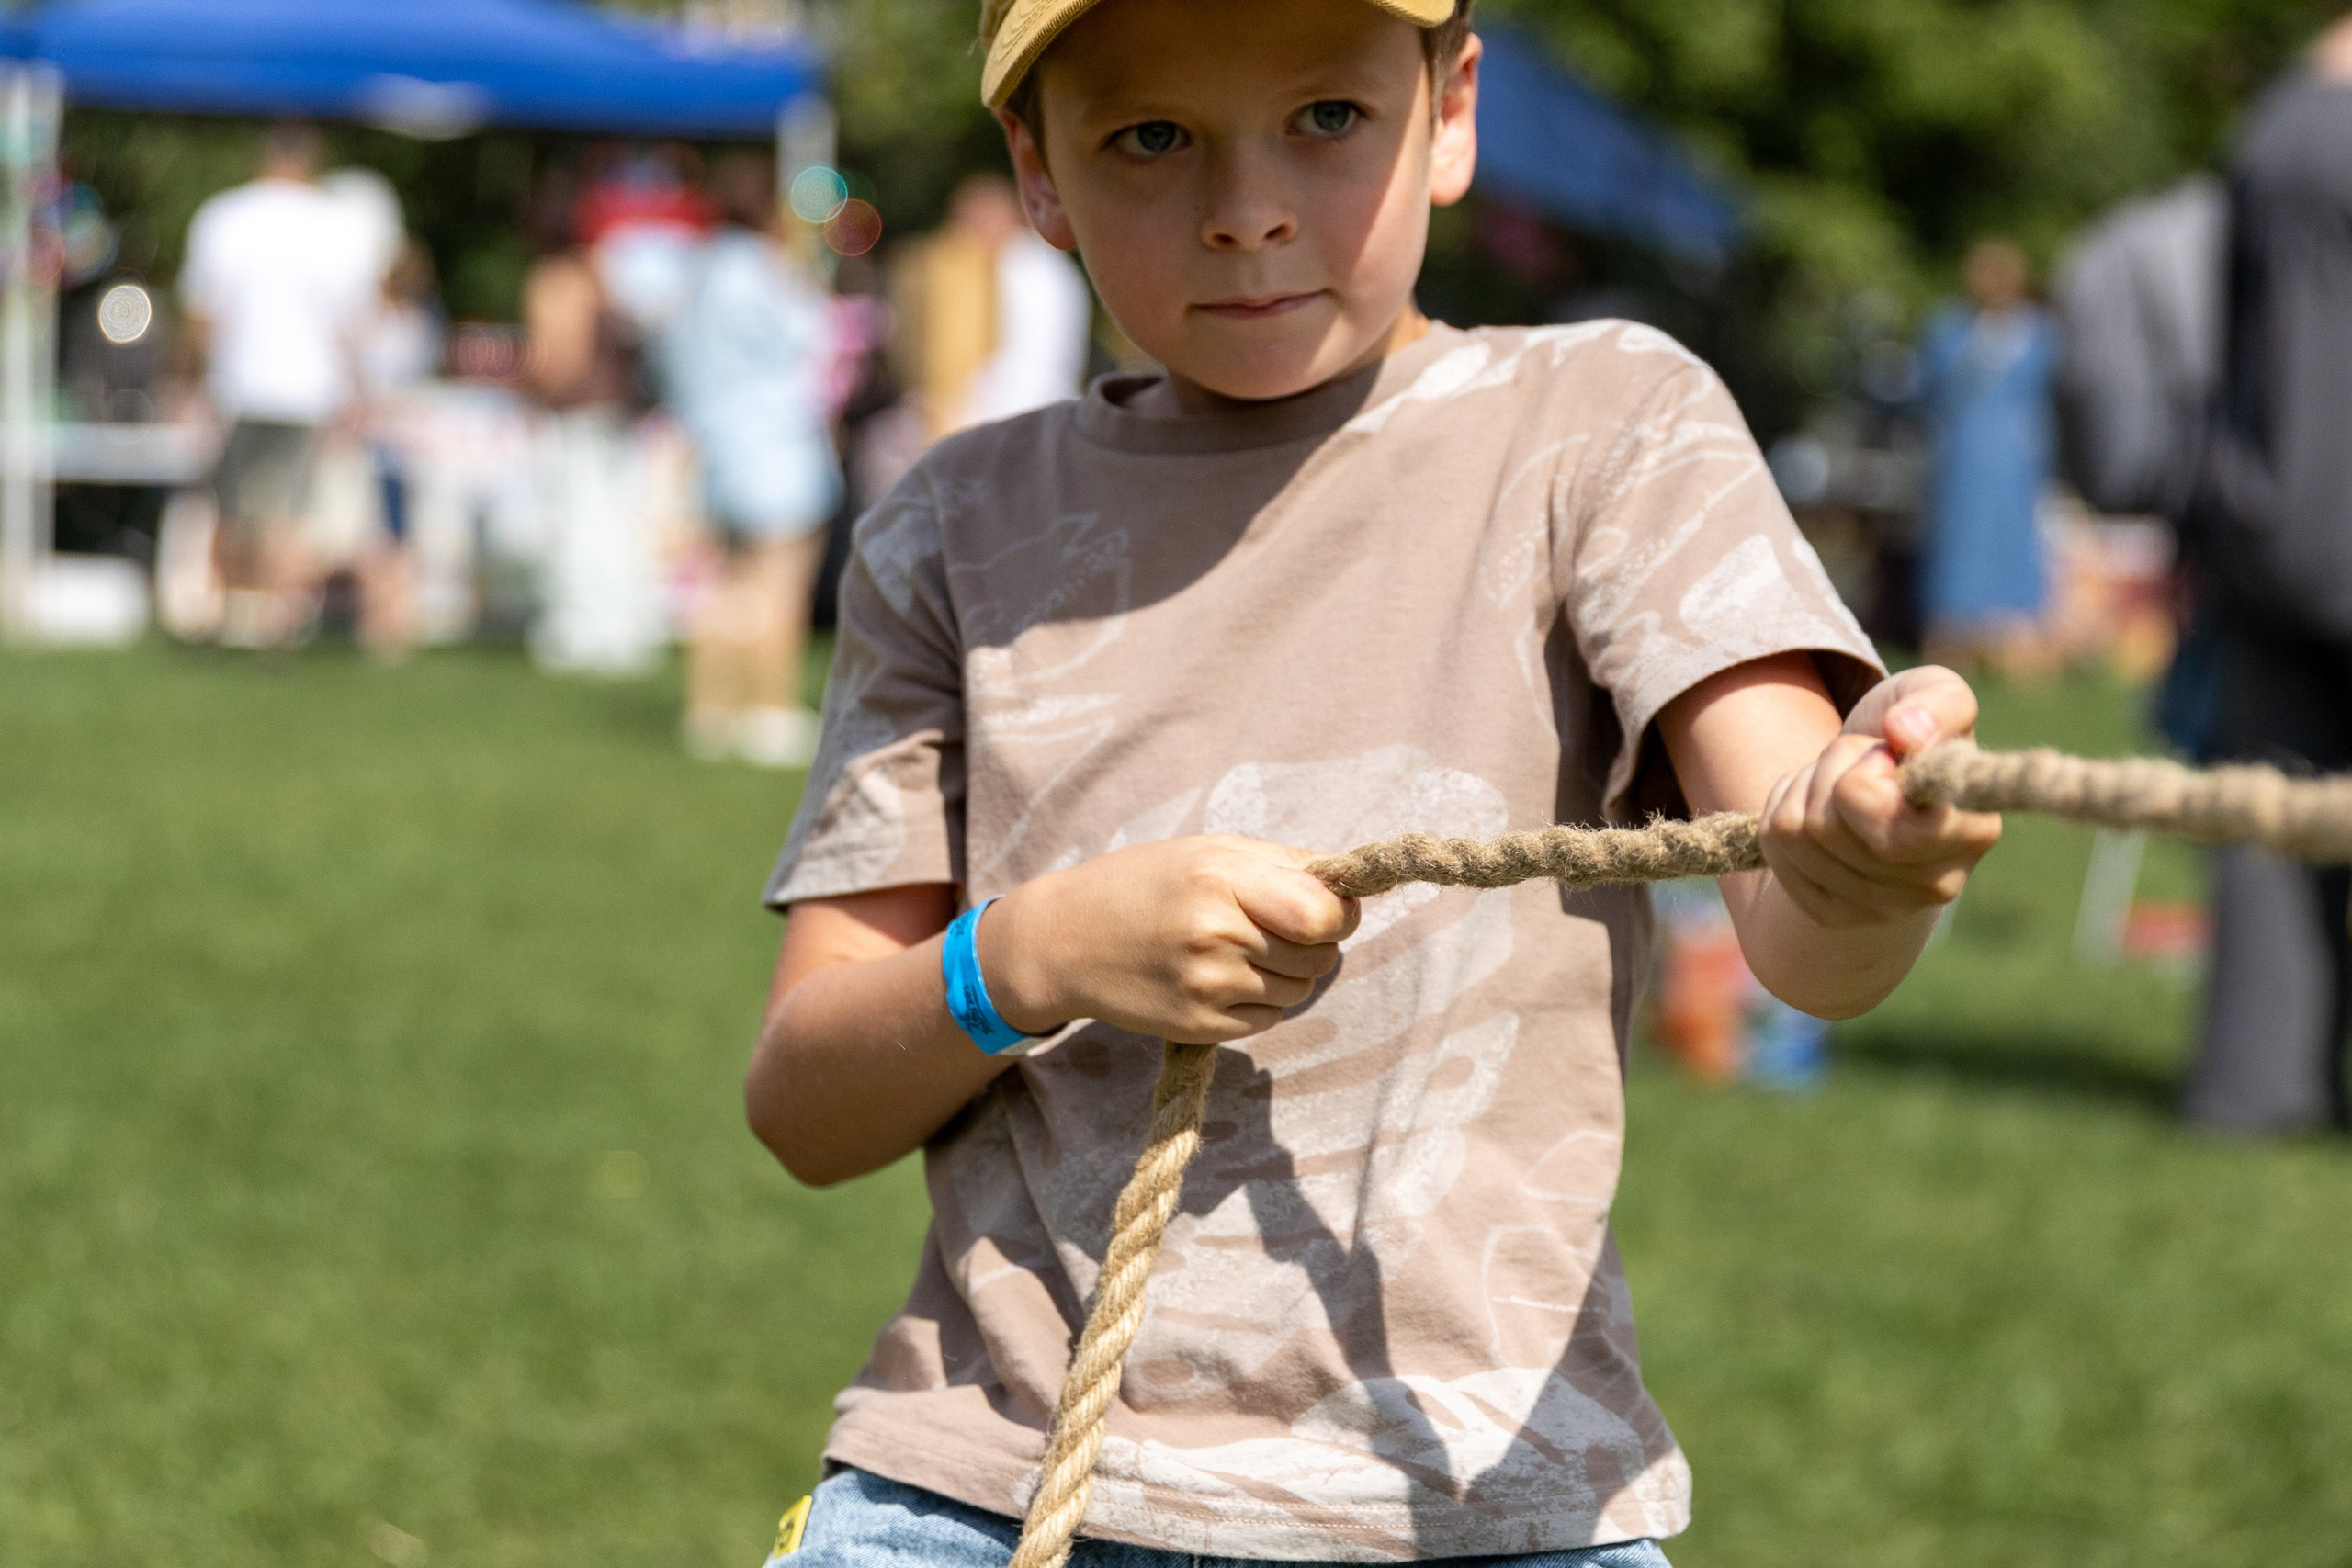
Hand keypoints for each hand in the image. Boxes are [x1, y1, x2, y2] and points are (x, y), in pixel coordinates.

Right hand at [980, 836, 1359, 1043]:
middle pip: (1321, 955)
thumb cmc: (1145, 883)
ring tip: (1240, 947)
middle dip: (1315, 940)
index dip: (1339, 911)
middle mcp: (1216, 937)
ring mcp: (1208, 989)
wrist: (1065, 940)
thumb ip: (1285, 864)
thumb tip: (1356, 881)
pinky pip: (1269, 1018)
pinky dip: (1260, 999)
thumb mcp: (1209, 852)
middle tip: (1276, 923)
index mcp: (1222, 881)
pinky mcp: (1201, 1028)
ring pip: (1300, 990)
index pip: (1324, 914)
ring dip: (1288, 971)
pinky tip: (1220, 976)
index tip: (1327, 905)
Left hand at [1758, 666, 2002, 929]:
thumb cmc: (1910, 736)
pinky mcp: (1835, 915)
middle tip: (1857, 764)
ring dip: (1804, 788)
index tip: (1884, 751)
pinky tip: (1817, 812)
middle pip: (1829, 823)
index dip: (1865, 776)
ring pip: (1796, 832)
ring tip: (1838, 785)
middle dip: (1829, 770)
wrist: (1877, 786)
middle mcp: (1938, 883)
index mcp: (1974, 830)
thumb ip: (1937, 701)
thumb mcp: (1931, 695)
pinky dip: (1781, 812)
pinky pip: (1776, 848)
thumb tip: (1906, 730)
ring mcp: (1884, 908)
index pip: (1900, 827)